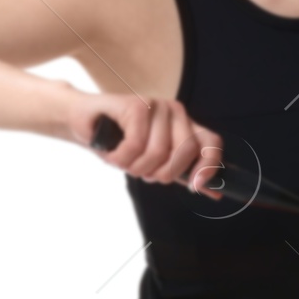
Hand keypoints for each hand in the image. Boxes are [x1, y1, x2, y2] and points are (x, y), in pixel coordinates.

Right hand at [64, 88, 224, 195]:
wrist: (83, 123)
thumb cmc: (118, 142)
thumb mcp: (155, 163)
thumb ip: (183, 174)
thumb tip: (215, 193)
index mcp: (185, 125)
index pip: (211, 143)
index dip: (208, 166)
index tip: (196, 187)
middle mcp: (175, 112)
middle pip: (185, 152)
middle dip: (160, 173)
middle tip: (141, 172)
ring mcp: (157, 106)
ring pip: (157, 153)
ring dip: (134, 167)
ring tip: (122, 160)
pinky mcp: (137, 105)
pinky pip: (136, 145)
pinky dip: (120, 158)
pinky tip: (112, 152)